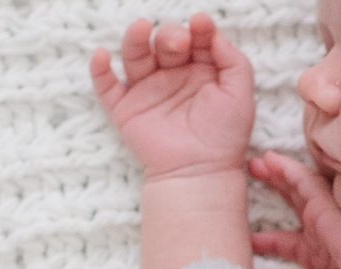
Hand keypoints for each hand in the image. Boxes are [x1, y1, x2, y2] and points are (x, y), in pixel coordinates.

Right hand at [90, 15, 254, 179]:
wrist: (200, 173)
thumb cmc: (224, 137)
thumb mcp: (240, 95)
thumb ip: (234, 61)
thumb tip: (213, 32)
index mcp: (201, 71)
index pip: (197, 39)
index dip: (199, 29)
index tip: (202, 24)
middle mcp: (173, 76)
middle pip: (165, 42)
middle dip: (171, 35)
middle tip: (179, 42)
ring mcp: (147, 91)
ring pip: (135, 56)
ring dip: (135, 39)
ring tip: (141, 28)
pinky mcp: (125, 109)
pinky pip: (106, 86)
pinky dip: (100, 70)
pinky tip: (102, 56)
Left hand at [250, 152, 340, 268]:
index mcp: (325, 257)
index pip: (293, 246)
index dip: (272, 242)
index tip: (252, 242)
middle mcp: (324, 232)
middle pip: (295, 206)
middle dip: (276, 192)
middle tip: (254, 176)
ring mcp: (325, 215)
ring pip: (297, 189)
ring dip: (277, 176)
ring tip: (256, 163)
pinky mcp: (325, 203)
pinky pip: (301, 180)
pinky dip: (285, 169)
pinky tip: (269, 160)